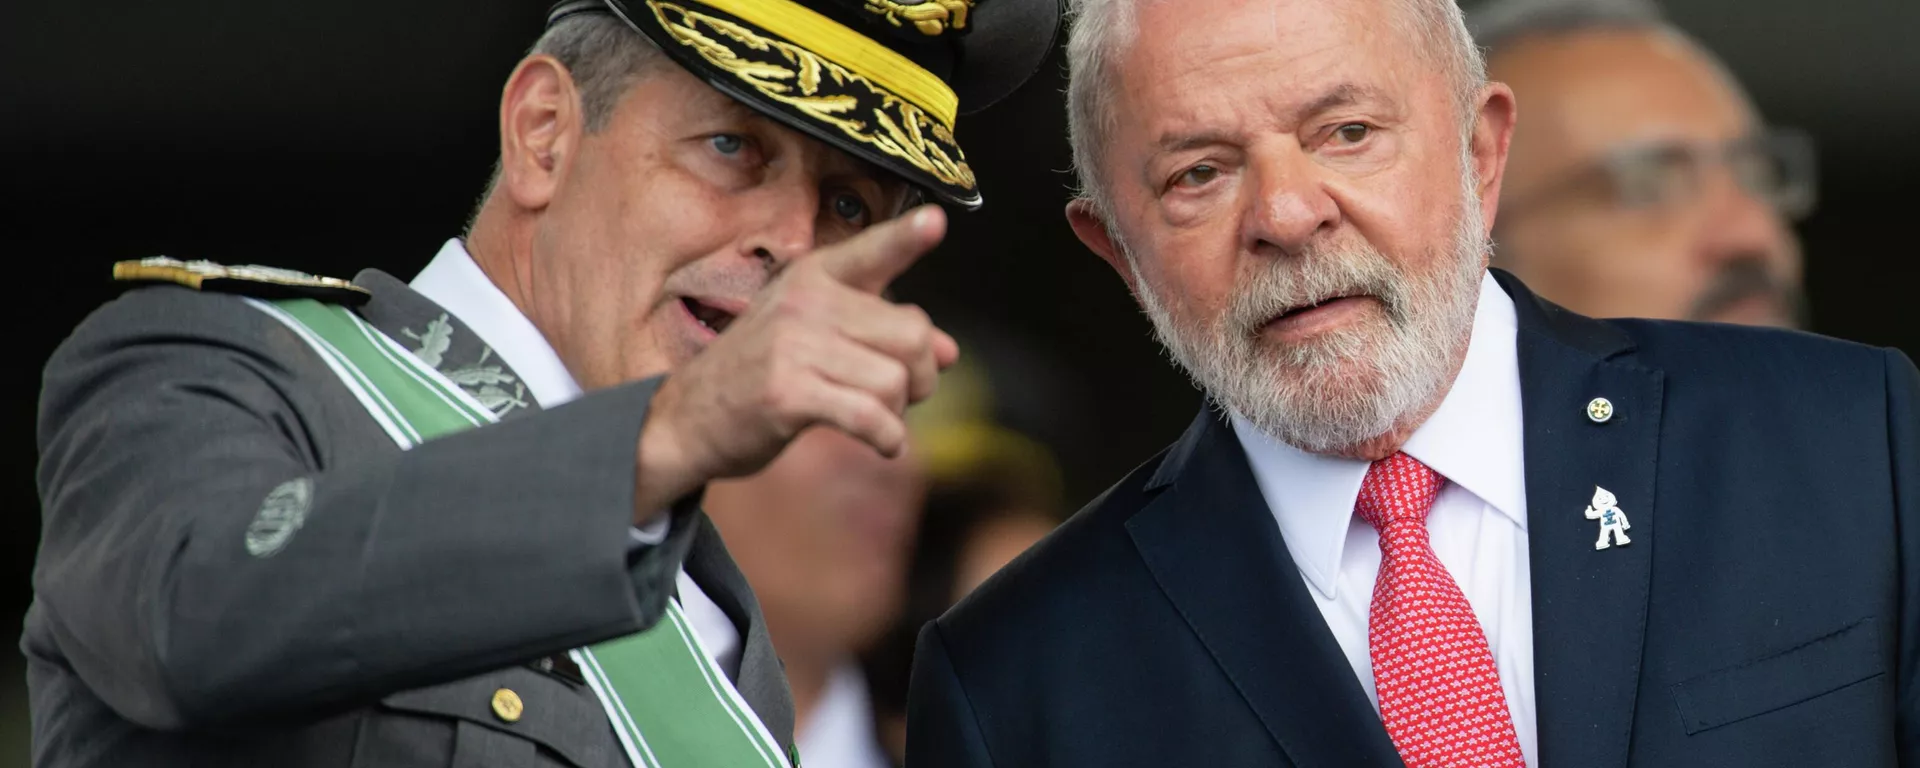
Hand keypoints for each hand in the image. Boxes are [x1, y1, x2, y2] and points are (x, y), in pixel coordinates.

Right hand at [632, 205, 960, 517]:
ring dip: (898, 411)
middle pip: (912, 334)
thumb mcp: (816, 339)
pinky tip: (882, 444)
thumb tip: (948, 352)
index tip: (937, 220)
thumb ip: (882, 335)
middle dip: (921, 375)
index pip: (871, 251)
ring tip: (874, 417)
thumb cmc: (759, 375)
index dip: (907, 237)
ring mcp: (794, 345)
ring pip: (896, 380)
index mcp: (813, 277)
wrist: (687, 419)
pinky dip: (887, 438)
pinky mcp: (789, 393)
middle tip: (901, 395)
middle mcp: (805, 301)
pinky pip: (871, 416)